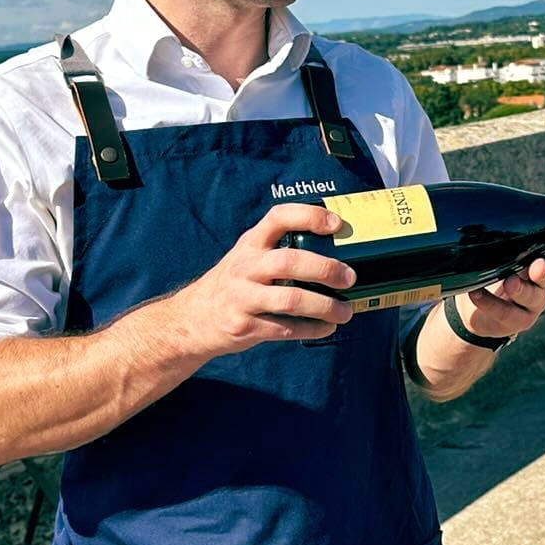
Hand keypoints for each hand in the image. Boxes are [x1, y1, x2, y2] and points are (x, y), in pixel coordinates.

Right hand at [161, 203, 354, 357]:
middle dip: (324, 269)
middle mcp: (245, 267)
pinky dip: (311, 328)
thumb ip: (280, 251)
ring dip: (324, 306)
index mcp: (251, 243)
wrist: (194, 318)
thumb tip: (336, 253)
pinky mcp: (244, 326)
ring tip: (345, 311)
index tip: (336, 224)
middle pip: (289, 261)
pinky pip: (285, 328)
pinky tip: (326, 327)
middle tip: (350, 277)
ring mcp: (242, 297)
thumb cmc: (235, 283)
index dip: (309, 216)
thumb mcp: (249, 257)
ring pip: (290, 299)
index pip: (278, 217)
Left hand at [457, 248, 544, 341]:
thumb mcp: (497, 259)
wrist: (477, 312)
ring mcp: (531, 305)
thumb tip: (488, 220)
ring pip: (531, 297)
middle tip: (537, 266)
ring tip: (508, 282)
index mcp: (538, 263)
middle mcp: (539, 284)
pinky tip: (476, 293)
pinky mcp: (517, 322)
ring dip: (520, 289)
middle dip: (542, 270)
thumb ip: (501, 246)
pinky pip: (505, 312)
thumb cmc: (491, 275)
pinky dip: (489, 302)